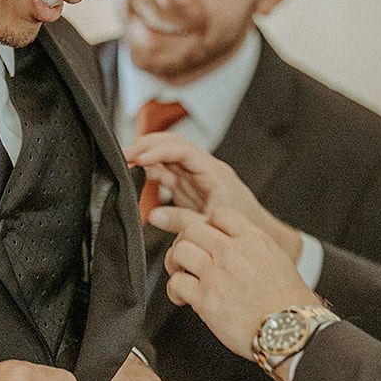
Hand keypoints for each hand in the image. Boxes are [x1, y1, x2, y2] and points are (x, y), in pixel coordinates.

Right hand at [125, 132, 301, 260]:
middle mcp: (203, 169)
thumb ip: (181, 221)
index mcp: (213, 172)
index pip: (182, 151)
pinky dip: (149, 170)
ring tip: (124, 161)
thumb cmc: (242, 227)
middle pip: (171, 145)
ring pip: (166, 156)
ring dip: (145, 156)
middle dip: (147, 146)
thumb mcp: (210, 226)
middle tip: (123, 154)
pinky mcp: (187, 187)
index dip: (158, 151)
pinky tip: (135, 173)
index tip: (138, 158)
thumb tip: (153, 215)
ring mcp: (194, 176)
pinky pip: (165, 172)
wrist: (257, 234)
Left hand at [151, 207, 321, 359]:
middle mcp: (233, 252)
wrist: (291, 331)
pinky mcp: (206, 299)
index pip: (219, 215)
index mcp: (253, 240)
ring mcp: (217, 274)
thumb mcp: (278, 261)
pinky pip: (176, 283)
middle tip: (186, 256)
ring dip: (175, 263)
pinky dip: (174, 290)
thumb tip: (238, 250)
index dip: (207, 225)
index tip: (205, 238)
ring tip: (181, 274)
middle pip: (192, 229)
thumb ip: (254, 249)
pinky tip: (182, 298)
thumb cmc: (290, 304)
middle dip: (184, 242)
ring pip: (179, 251)